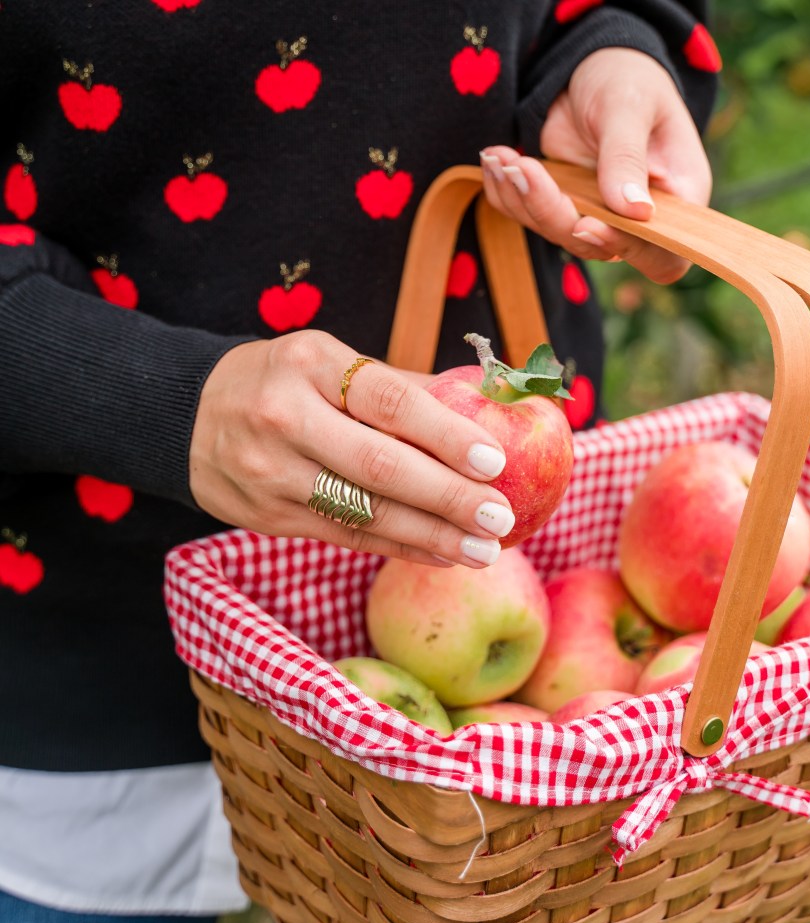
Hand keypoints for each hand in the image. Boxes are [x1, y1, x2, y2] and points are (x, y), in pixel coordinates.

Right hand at [189, 330, 515, 567]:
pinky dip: (398, 547)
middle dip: (448, 498)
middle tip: (500, 518)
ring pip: (365, 513)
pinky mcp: (268, 517)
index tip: (495, 462)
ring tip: (483, 550)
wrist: (186, 417)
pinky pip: (345, 537)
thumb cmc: (278, 381)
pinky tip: (440, 554)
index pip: (390, 403)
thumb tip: (478, 405)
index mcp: (311, 365)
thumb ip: (395, 386)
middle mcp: (287, 419)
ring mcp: (273, 474)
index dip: (446, 435)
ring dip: (431, 536)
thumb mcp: (325, 359)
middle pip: (381, 467)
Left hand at [479, 47, 711, 283]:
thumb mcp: (629, 106)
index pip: (663, 254)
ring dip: (522, 199)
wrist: (590, 69)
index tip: (586, 223)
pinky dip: (507, 193)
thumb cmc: (626, 79)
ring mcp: (598, 217)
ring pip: (557, 234)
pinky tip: (496, 159)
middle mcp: (638, 219)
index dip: (627, 248)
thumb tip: (635, 212)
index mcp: (676, 198)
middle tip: (521, 168)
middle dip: (552, 211)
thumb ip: (627, 157)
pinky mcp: (562, 209)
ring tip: (500, 157)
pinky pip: (530, 218)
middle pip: (596, 247)